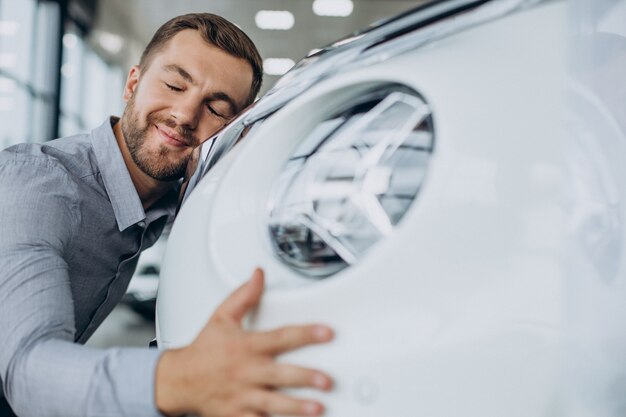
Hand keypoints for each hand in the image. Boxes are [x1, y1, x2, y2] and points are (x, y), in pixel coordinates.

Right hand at [155, 268, 333, 416]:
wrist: (178, 381)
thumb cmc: (204, 349)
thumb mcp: (221, 317)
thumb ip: (244, 296)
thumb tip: (258, 275)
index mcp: (246, 346)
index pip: (280, 337)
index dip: (305, 334)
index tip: (326, 333)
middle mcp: (246, 371)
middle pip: (279, 374)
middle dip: (304, 377)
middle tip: (326, 380)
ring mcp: (242, 395)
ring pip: (272, 402)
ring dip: (296, 407)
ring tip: (317, 408)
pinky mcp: (237, 415)